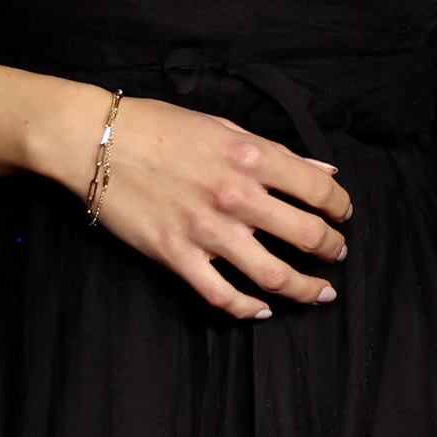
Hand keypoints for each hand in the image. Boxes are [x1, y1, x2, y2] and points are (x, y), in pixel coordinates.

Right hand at [67, 90, 352, 320]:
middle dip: (332, 249)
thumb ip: (276, 152)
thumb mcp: (223, 125)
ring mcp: (207, 229)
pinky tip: (261, 310)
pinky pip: (222, 295)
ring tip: (318, 293)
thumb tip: (322, 169)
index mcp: (252, 156)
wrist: (95, 141)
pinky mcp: (176, 255)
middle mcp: (236, 195)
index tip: (342, 215)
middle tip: (337, 253)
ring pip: (273, 275)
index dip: (341, 206)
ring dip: (304, 289)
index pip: (319, 189)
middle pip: (307, 236)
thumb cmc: (157, 126)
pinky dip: (247, 309)